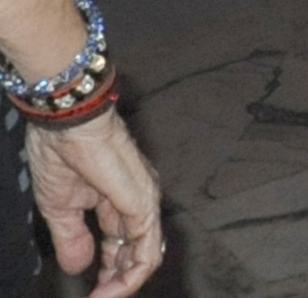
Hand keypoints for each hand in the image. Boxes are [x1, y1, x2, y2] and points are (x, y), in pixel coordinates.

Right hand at [26, 108, 163, 296]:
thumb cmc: (61, 154)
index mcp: (120, 202)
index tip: (90, 294)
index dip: (107, 273)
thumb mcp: (61, 207)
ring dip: (123, 284)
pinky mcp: (143, 204)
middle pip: (137, 253)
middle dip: (117, 282)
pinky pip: (146, 250)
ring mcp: (144, 202)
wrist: (66, 125)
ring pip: (146, 256)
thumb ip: (72, 238)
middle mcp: (139, 202)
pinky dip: (129, 276)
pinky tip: (108, 289)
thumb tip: (79, 268)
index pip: (122, 246)